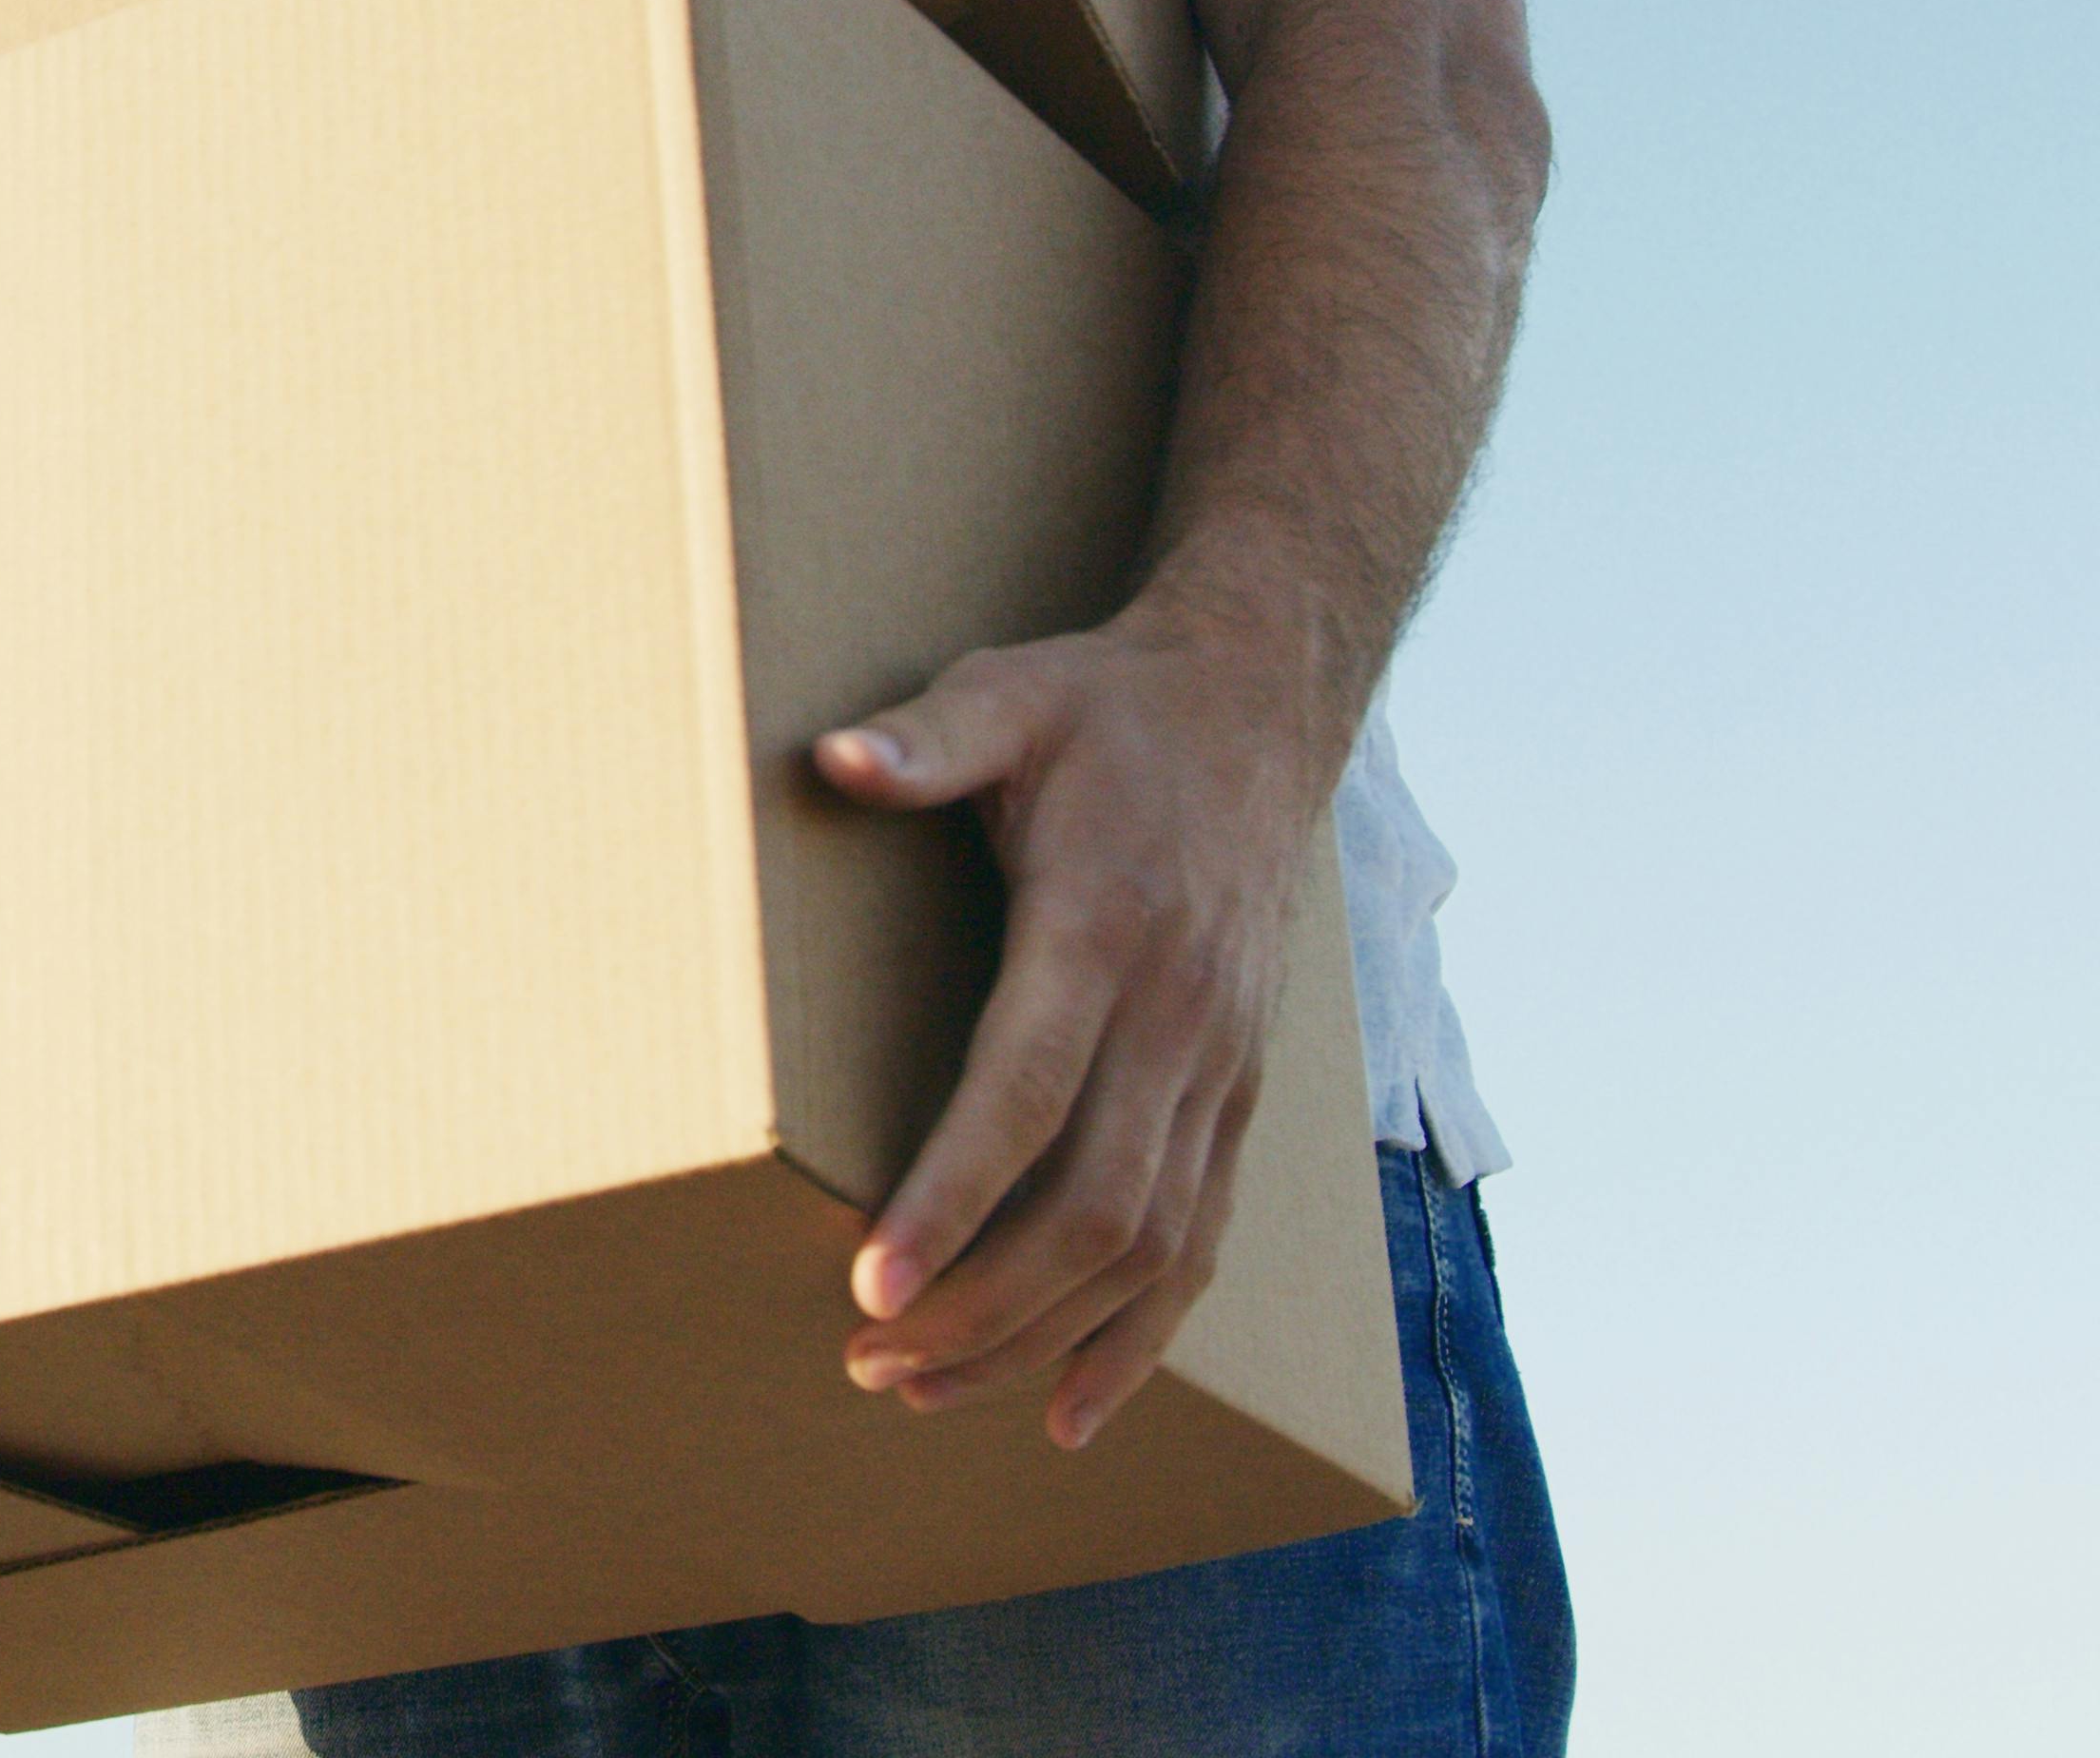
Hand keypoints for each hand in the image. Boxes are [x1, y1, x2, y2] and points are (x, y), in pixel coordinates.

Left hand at [809, 606, 1339, 1450]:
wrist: (1259, 708)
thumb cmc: (1108, 709)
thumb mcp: (1010, 694)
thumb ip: (928, 738)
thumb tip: (840, 762)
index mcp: (1105, 928)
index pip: (1029, 1092)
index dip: (953, 1196)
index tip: (871, 1279)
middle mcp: (1177, 1017)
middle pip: (1093, 1206)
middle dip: (981, 1305)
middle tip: (866, 1358)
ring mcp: (1219, 1067)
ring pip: (1150, 1248)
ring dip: (1039, 1337)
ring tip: (922, 1388)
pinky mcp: (1239, 1095)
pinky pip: (1203, 1242)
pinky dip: (1140, 1338)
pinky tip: (1067, 1406)